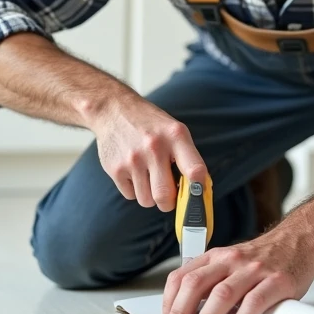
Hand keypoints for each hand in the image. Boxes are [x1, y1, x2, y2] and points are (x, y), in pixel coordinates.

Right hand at [92, 92, 206, 211]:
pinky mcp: (115, 169)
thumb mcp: (174, 131)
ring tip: (149, 179)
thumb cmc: (151, 125)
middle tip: (169, 196)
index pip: (194, 170)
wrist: (114, 110)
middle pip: (165, 196)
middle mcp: (154, 148)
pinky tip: (134, 173)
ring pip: (146, 201)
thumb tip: (198, 191)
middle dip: (169, 203)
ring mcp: (133, 159)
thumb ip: (187, 158)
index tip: (198, 196)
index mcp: (175, 136)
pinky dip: (134, 190)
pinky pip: (130, 195)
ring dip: (150, 197)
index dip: (198, 190)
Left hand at [161, 229, 313, 313]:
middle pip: (196, 285)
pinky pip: (254, 302)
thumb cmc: (264, 258)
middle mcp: (231, 260)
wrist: (300, 240)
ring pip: (222, 295)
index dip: (169, 303)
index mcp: (215, 257)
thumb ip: (212, 282)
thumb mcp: (231, 262)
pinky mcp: (277, 281)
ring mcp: (254, 270)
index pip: (181, 277)